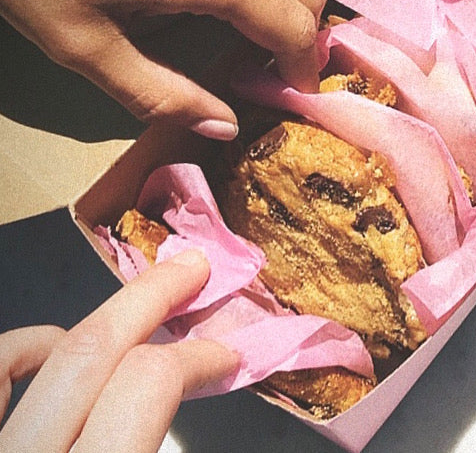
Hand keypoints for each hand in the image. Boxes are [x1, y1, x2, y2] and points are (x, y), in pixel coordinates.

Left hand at [0, 250, 238, 451]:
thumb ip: (155, 442)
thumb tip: (191, 393)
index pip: (150, 384)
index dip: (198, 355)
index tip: (223, 354)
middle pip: (97, 349)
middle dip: (154, 296)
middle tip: (193, 270)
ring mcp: (1, 443)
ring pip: (43, 352)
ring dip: (102, 318)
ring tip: (136, 307)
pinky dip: (24, 348)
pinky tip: (50, 344)